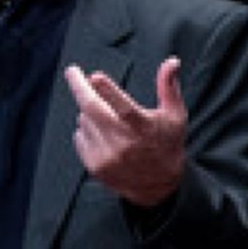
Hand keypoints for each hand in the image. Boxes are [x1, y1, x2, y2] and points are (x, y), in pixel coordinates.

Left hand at [64, 57, 187, 207]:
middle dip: (78, 87)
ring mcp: (107, 156)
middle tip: (72, 71)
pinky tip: (102, 135)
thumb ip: (169, 86)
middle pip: (92, 110)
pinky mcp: (95, 166)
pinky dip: (85, 129)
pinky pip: (79, 136)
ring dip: (89, 111)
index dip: (109, 91)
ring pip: (84, 120)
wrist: (158, 187)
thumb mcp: (175, 115)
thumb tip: (172, 60)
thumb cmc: (167, 143)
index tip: (95, 76)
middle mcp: (124, 144)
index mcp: (144, 128)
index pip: (124, 108)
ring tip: (108, 119)